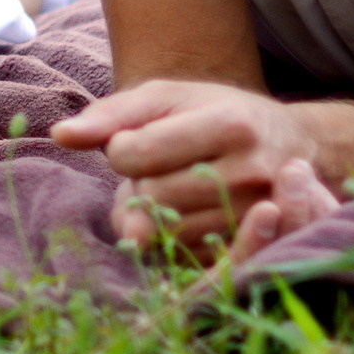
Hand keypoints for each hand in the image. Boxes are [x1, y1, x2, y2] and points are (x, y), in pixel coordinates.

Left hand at [51, 79, 327, 253]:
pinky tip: (185, 215)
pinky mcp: (257, 248)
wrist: (294, 146)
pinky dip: (172, 239)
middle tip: (155, 170)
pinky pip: (187, 256)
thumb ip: (110, 114)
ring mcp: (260, 217)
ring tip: (173, 190)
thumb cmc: (216, 114)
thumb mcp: (167, 98)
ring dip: (152, 216)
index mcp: (230, 125)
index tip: (137, 142)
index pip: (134, 153)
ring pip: (167, 232)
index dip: (120, 150)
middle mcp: (252, 173)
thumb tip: (59, 135)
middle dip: (138, 185)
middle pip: (151, 196)